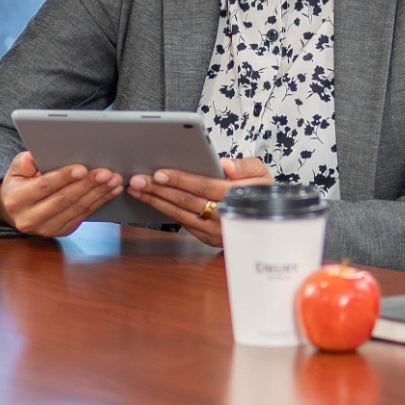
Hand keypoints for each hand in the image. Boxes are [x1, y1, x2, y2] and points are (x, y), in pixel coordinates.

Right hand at [0, 151, 122, 236]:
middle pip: (63, 200)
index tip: (82, 169)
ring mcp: (47, 228)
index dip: (63, 178)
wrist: (16, 210)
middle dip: (87, 186)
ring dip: (98, 194)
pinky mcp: (61, 231)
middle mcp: (30, 218)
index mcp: (17, 200)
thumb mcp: (15, 169)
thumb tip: (33, 159)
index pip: (43, 187)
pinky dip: (99, 202)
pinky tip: (111, 191)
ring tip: (113, 180)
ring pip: (76, 209)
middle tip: (106, 173)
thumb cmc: (19, 183)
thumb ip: (22, 162)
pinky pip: (83, 215)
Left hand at [130, 158, 268, 246]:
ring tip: (137, 189)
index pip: (205, 187)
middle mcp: (225, 218)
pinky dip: (164, 211)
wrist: (267, 224)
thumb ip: (246, 166)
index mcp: (237, 198)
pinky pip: (182, 223)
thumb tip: (226, 165)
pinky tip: (151, 200)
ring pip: (180, 214)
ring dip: (155, 201)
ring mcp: (215, 232)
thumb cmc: (260, 192)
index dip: (181, 180)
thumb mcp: (263, 174)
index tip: (159, 173)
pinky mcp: (207, 239)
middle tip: (137, 180)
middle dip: (159, 190)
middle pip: (186, 201)